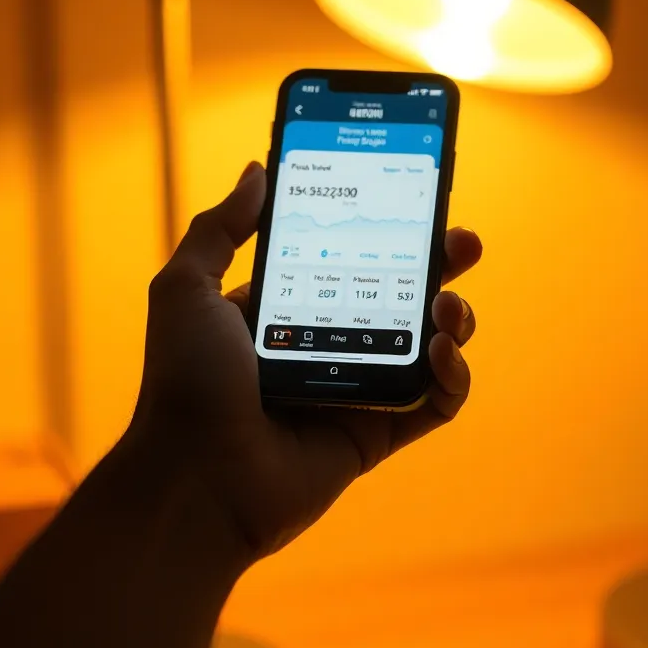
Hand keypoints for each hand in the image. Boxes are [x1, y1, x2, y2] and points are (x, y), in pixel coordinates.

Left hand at [133, 161, 480, 561]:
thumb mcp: (186, 289)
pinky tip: (443, 353)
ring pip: (427, 343)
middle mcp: (327, 341)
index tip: (413, 198)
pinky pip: (435, 402)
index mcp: (287, 306)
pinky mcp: (378, 431)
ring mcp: (357, 387)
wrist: (196, 478)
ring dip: (453, 317)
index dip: (385, 228)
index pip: (350, 255)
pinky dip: (454, 377)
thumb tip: (259, 170)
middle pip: (401, 292)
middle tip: (463, 241)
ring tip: (448, 306)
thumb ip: (220, 228)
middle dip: (439, 263)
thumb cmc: (185, 383)